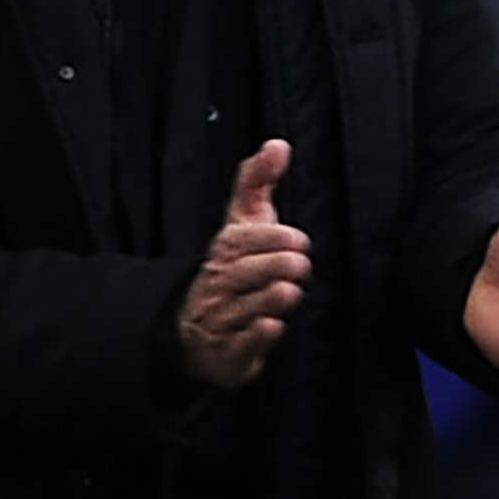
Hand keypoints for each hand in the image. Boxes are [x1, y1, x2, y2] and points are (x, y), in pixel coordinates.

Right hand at [179, 139, 311, 387]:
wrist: (198, 328)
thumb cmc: (234, 268)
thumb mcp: (243, 224)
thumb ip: (258, 183)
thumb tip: (278, 144)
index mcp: (224, 252)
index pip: (240, 241)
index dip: (269, 239)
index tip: (298, 239)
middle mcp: (219, 285)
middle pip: (242, 274)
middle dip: (272, 267)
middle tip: (300, 264)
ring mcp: (221, 321)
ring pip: (242, 310)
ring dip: (267, 299)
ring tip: (290, 291)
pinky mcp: (229, 354)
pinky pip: (238, 346)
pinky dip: (255, 338)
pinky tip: (272, 326)